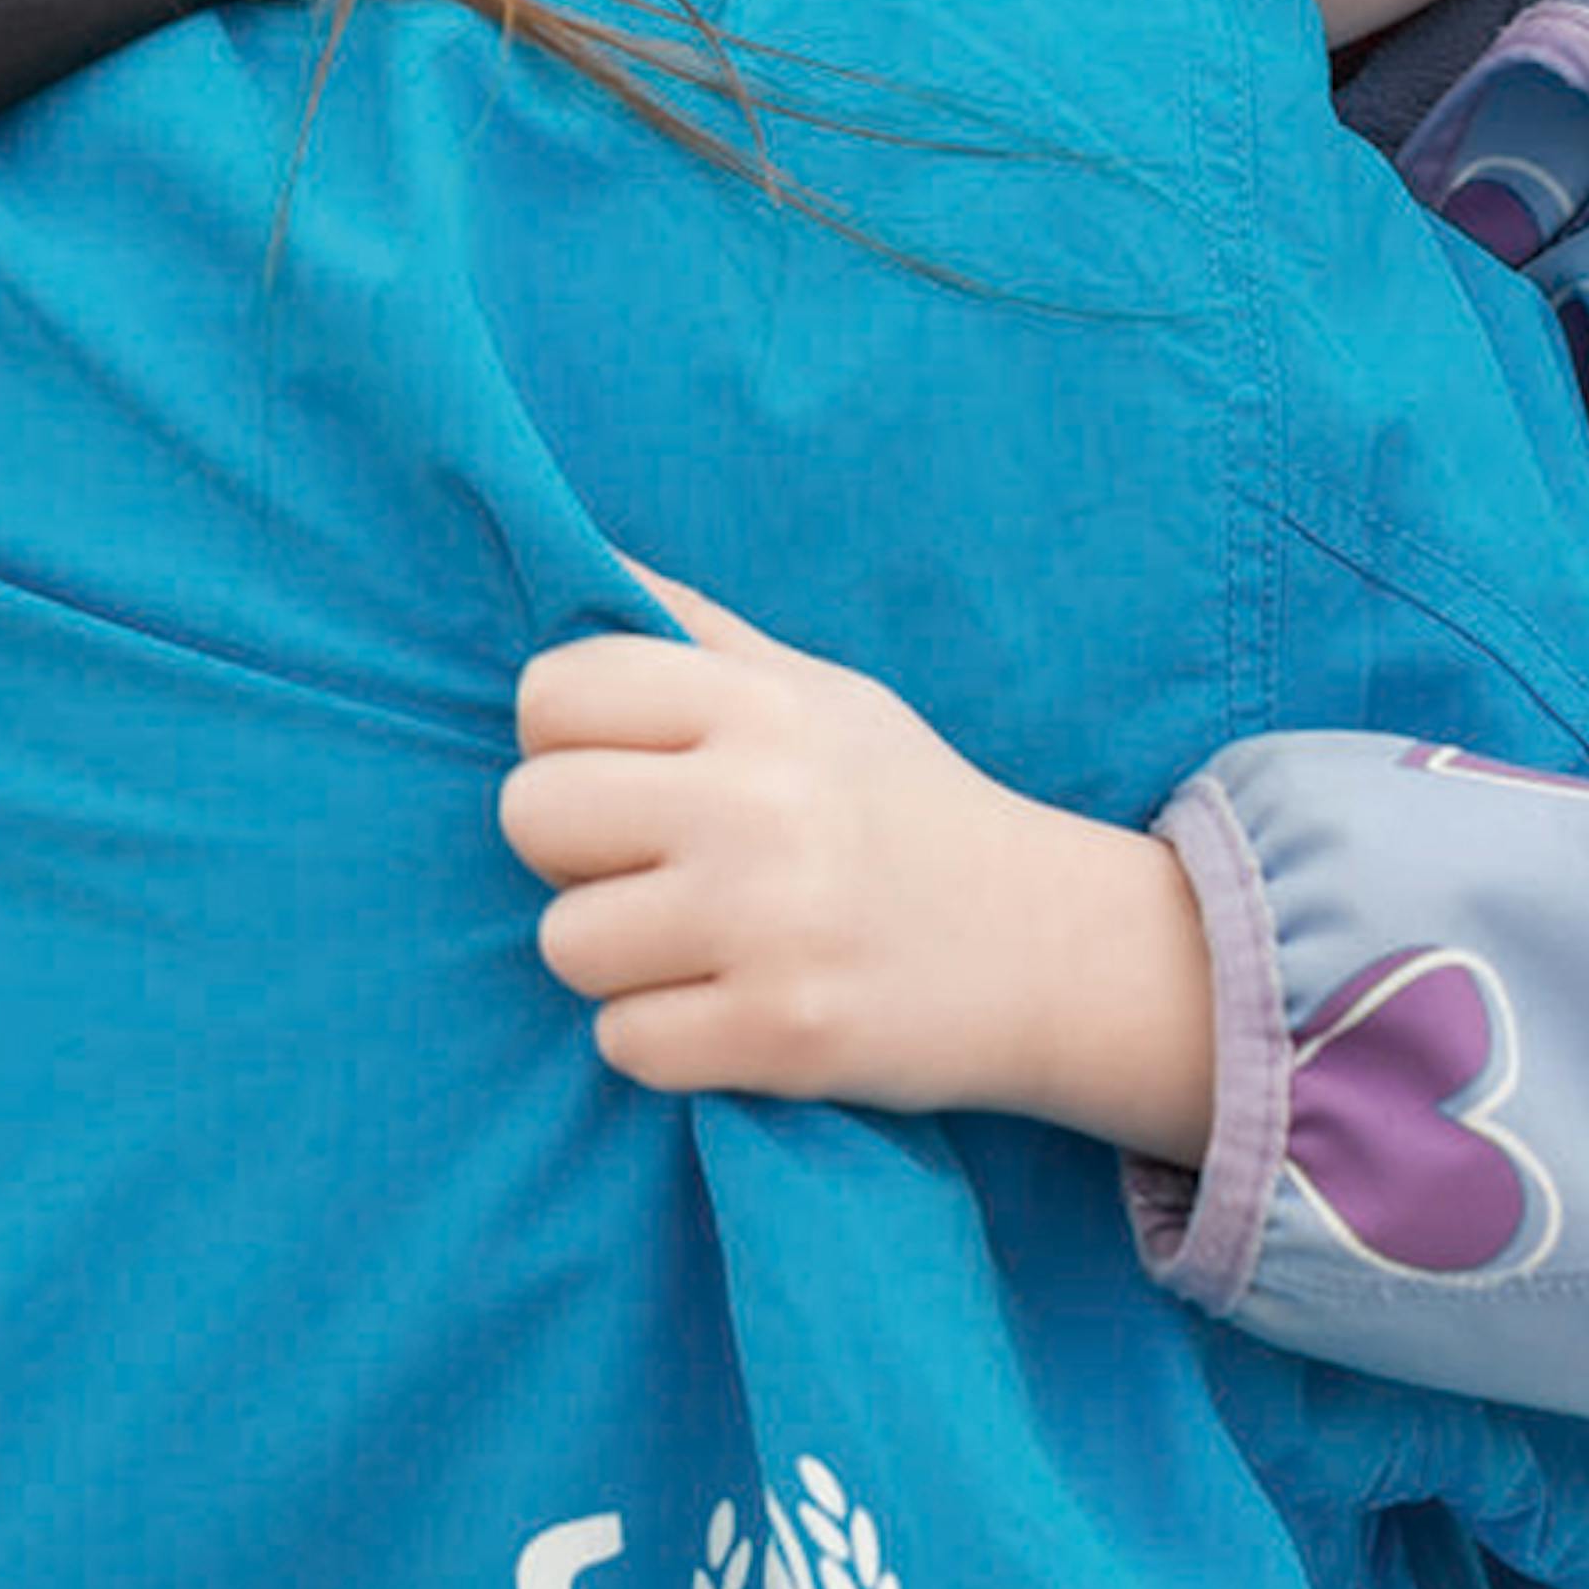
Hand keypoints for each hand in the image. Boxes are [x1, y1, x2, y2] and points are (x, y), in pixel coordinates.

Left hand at [501, 564, 1215, 1158]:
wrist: (1057, 945)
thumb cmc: (907, 807)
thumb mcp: (818, 690)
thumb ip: (692, 628)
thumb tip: (566, 545)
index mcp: (759, 703)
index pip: (552, 692)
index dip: (563, 742)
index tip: (624, 778)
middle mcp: (759, 801)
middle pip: (531, 813)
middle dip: (571, 852)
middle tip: (647, 869)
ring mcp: (770, 921)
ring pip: (565, 942)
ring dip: (616, 959)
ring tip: (697, 944)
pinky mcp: (783, 1032)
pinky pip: (623, 1043)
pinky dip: (663, 1041)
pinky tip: (728, 1010)